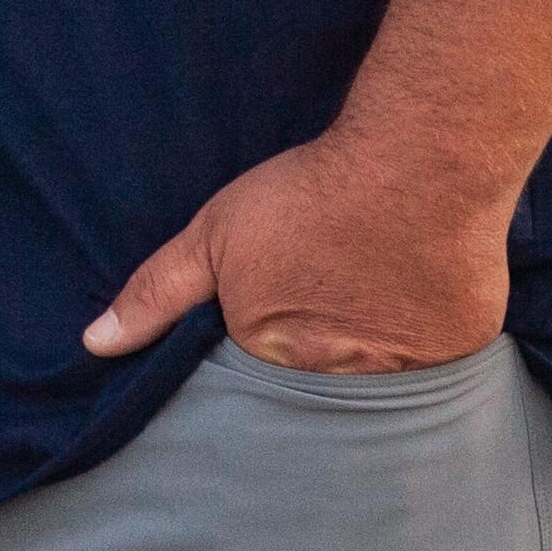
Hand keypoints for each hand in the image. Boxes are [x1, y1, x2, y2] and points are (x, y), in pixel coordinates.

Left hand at [85, 125, 511, 374]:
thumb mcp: (211, 236)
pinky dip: (418, 335)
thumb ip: (155, 295)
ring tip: (363, 292)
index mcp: (274, 358)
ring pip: (373, 377)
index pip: (254, 378)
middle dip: (309, 354)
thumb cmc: (307, 197)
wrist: (417, 167)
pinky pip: (431, 362)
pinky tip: (408, 292)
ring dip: (366, 348)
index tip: (267, 305)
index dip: (255, 341)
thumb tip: (95, 344)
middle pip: (313, 384)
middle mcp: (339, 379)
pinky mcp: (456, 353)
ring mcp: (405, 371)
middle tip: (320, 294)